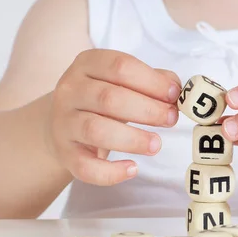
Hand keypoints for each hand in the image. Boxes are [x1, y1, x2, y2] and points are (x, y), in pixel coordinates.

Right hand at [47, 49, 180, 185]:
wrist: (61, 125)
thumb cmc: (101, 102)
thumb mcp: (122, 83)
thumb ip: (151, 81)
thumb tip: (176, 88)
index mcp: (87, 64)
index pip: (120, 67)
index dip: (152, 82)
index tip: (174, 95)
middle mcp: (70, 91)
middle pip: (109, 98)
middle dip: (147, 110)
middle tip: (171, 120)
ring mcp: (64, 123)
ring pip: (96, 130)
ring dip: (132, 139)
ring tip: (156, 145)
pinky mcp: (65, 153)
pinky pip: (85, 166)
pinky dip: (110, 172)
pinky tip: (133, 168)